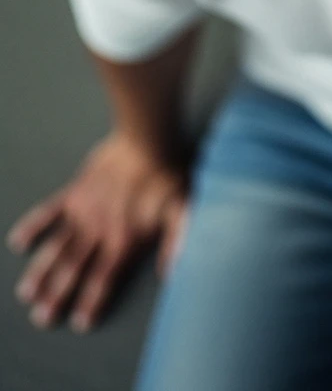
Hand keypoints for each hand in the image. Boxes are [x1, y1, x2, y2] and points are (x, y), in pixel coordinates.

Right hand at [6, 131, 190, 333]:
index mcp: (124, 239)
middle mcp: (99, 230)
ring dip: (42, 271)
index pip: (104, 279)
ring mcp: (83, 211)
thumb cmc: (168, 174)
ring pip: (58, 247)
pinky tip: (18, 241)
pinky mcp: (75, 191)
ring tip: (27, 293)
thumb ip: (178, 243)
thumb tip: (175, 274)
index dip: (92, 301)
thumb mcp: (183, 210)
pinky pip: (48, 211)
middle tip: (41, 319)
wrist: (147, 139)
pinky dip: (33, 226)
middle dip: (58, 296)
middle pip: (74, 270)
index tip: (79, 323)